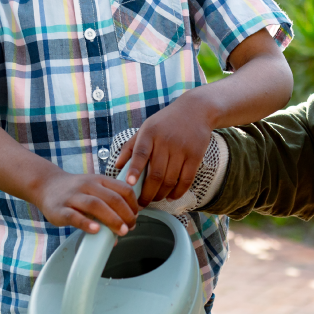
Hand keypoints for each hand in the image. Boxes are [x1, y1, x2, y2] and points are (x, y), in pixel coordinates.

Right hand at [35, 170, 138, 235]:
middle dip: (125, 214)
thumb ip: (108, 208)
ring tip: (121, 231)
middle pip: (112, 198)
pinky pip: (74, 216)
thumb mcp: (94, 191)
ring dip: (112, 219)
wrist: (46, 185)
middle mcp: (88, 186)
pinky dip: (86, 224)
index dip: (133, 204)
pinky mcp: (60, 209)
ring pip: (95, 205)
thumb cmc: (75, 191)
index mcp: (99, 180)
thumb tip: (119, 233)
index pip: (123, 189)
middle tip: (130, 227)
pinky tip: (96, 230)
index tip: (135, 216)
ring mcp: (73, 197)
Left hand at [110, 129, 229, 214]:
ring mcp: (182, 149)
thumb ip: (130, 147)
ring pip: (170, 180)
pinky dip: (178, 192)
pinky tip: (171, 197)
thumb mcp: (146, 128)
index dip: (134, 170)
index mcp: (149, 133)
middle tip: (141, 204)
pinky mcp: (195, 156)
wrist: (196, 110)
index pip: (140, 153)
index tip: (129, 184)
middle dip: (147, 193)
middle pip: (156, 174)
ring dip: (161, 195)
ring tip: (155, 199)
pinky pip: (186, 180)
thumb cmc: (166, 122)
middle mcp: (165, 141)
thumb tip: (116, 166)